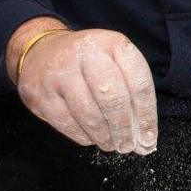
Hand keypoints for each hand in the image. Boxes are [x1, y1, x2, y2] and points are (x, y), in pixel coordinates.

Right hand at [15, 27, 157, 153]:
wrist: (41, 52)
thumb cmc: (88, 63)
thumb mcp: (114, 64)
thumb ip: (132, 98)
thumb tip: (145, 142)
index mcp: (112, 44)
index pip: (138, 81)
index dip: (146, 114)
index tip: (149, 138)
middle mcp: (86, 53)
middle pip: (112, 98)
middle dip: (123, 128)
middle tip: (128, 146)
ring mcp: (60, 72)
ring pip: (88, 113)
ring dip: (103, 136)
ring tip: (111, 145)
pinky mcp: (41, 92)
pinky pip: (66, 122)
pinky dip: (82, 136)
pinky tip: (91, 139)